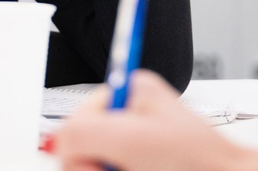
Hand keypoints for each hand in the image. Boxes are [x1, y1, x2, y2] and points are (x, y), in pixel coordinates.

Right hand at [51, 70, 257, 170]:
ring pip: (92, 169)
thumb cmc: (198, 164)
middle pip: (80, 154)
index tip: (101, 160)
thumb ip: (82, 131)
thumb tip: (59, 142)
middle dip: (97, 169)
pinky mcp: (133, 169)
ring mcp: (131, 152)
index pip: (74, 123)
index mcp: (127, 95)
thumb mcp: (131, 138)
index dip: (81, 149)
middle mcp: (127, 121)